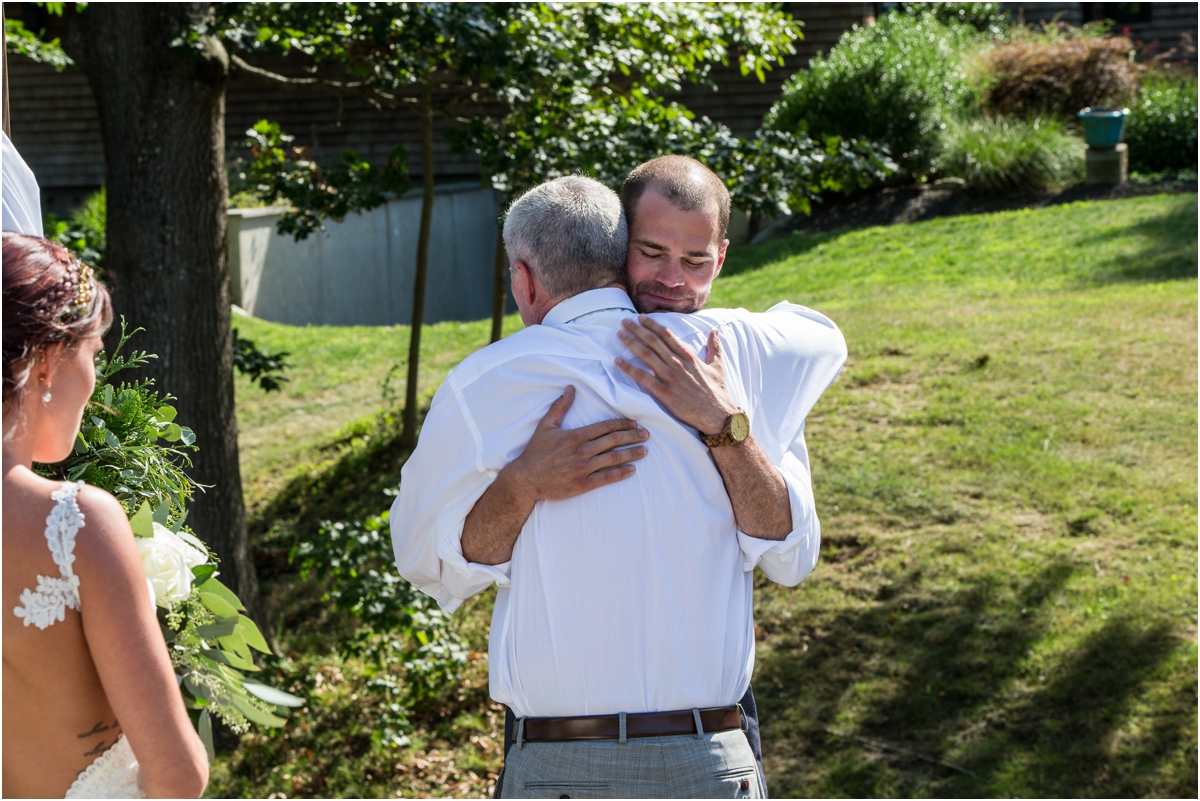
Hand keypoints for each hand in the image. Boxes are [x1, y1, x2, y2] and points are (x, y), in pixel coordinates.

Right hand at [504, 385, 648, 502]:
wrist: (526, 478)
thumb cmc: (535, 452)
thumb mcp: (546, 425)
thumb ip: (560, 406)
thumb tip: (570, 388)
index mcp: (576, 435)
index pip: (605, 427)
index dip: (622, 424)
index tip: (634, 423)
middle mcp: (582, 450)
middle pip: (614, 441)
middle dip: (632, 436)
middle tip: (646, 434)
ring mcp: (583, 468)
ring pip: (613, 458)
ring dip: (631, 453)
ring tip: (644, 450)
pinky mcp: (583, 484)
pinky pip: (606, 477)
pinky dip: (621, 473)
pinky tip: (632, 470)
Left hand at [615, 316, 737, 435]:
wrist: (717, 414)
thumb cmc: (717, 392)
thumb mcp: (718, 365)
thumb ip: (714, 347)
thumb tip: (715, 330)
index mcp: (688, 356)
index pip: (667, 335)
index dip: (652, 325)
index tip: (641, 318)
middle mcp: (677, 363)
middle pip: (653, 342)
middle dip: (637, 329)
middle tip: (624, 321)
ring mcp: (669, 377)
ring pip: (646, 355)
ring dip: (631, 343)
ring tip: (620, 335)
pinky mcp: (664, 392)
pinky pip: (643, 377)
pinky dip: (629, 368)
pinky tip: (618, 361)